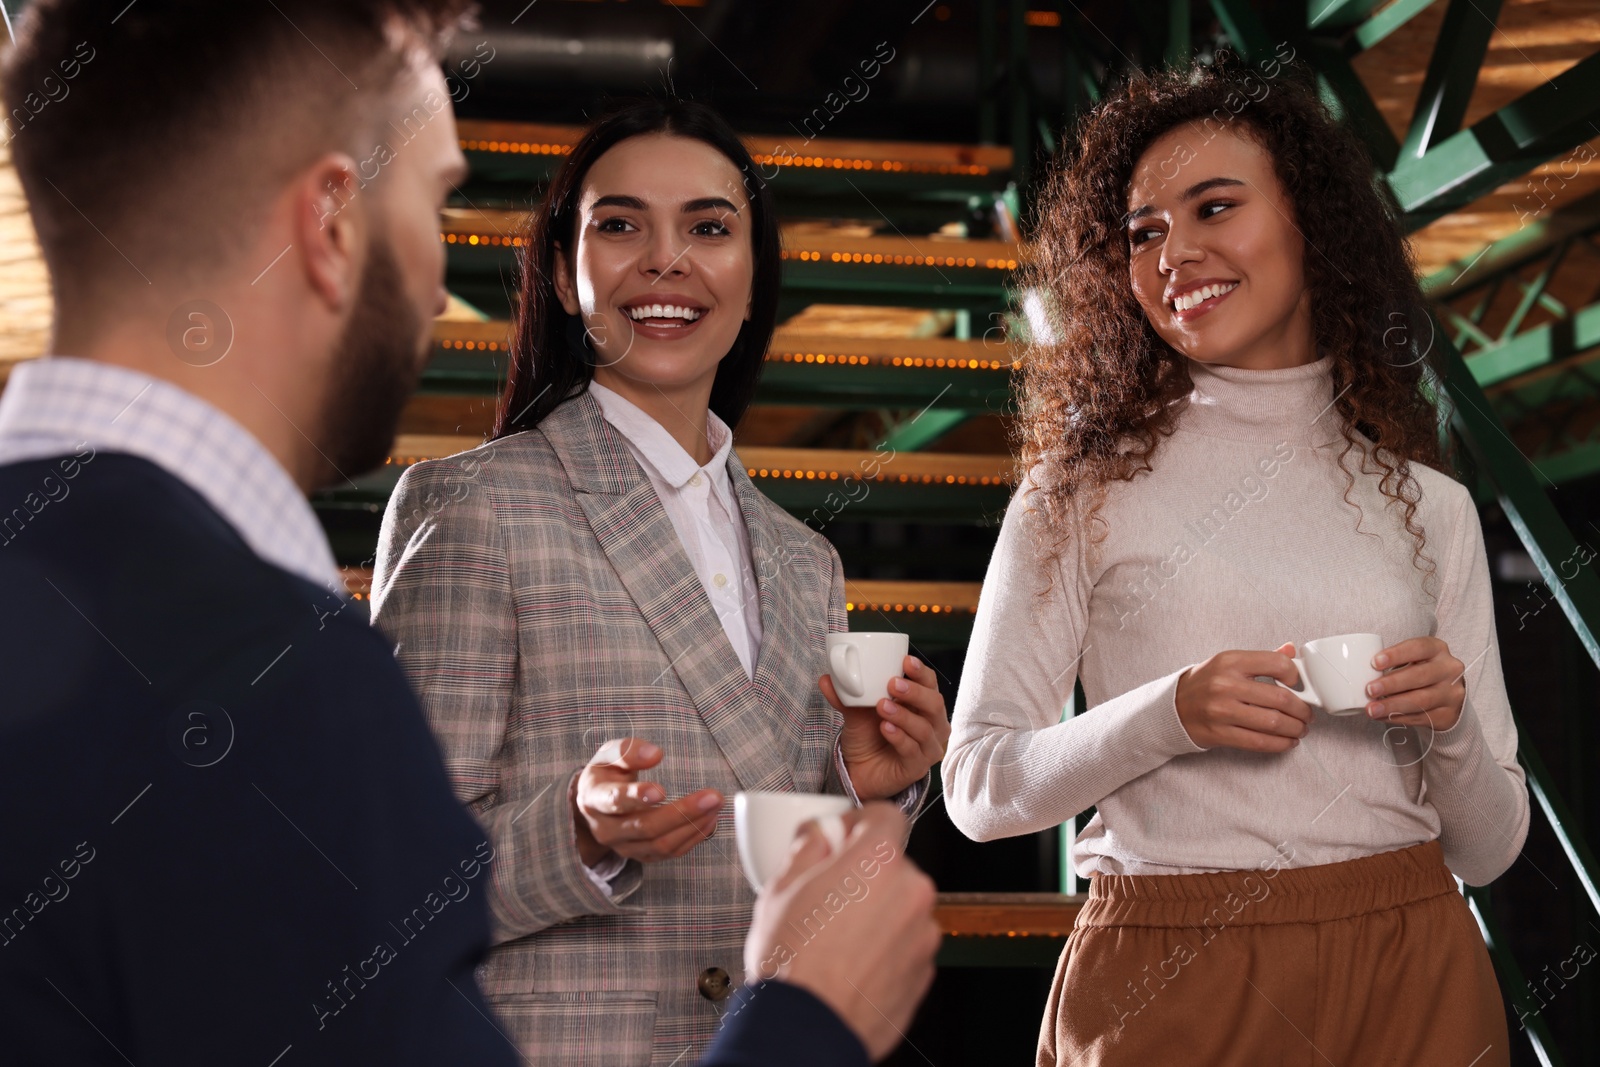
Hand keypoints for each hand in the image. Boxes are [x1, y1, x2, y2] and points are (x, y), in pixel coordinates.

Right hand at [570, 738, 721, 867]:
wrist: (596, 805)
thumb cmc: (607, 775)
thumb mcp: (609, 755)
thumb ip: (629, 751)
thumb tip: (654, 754)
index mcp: (595, 799)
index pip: (614, 800)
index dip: (637, 796)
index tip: (661, 790)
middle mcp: (606, 829)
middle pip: (645, 827)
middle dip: (682, 812)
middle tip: (712, 797)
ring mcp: (623, 846)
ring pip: (660, 844)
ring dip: (692, 826)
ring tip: (715, 806)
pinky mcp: (641, 855)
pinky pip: (669, 853)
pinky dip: (692, 838)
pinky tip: (709, 820)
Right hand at [743, 803, 938, 1061]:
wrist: (805, 1029)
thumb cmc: (792, 963)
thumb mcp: (780, 887)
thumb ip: (808, 847)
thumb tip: (817, 834)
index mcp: (878, 860)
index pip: (885, 815)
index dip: (858, 822)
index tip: (842, 836)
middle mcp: (911, 891)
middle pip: (892, 865)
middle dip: (863, 874)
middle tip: (827, 895)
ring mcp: (922, 934)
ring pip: (899, 907)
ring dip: (875, 913)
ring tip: (835, 938)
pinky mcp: (923, 971)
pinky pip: (904, 945)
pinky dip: (883, 948)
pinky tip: (850, 963)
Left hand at [822, 654, 949, 800]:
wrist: (860, 771)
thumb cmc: (868, 736)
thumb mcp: (857, 712)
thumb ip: (845, 696)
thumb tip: (826, 679)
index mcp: (922, 704)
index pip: (930, 684)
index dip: (921, 672)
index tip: (906, 661)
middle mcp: (932, 725)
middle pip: (934, 704)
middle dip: (915, 692)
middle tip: (892, 683)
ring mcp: (927, 747)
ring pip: (924, 728)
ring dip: (903, 715)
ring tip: (882, 706)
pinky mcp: (917, 767)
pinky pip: (913, 750)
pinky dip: (899, 738)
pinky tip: (886, 728)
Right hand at [1175, 643, 1313, 752]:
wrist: (1174, 706)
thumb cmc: (1205, 683)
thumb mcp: (1228, 662)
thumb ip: (1262, 658)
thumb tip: (1291, 651)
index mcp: (1230, 661)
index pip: (1277, 664)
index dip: (1296, 676)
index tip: (1300, 685)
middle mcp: (1225, 684)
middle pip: (1281, 698)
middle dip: (1302, 710)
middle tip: (1307, 714)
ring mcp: (1222, 710)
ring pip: (1274, 723)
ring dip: (1295, 729)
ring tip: (1300, 728)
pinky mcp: (1220, 733)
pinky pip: (1260, 742)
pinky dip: (1280, 744)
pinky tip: (1287, 741)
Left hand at [1365, 636, 1465, 730]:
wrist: (1449, 694)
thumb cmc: (1421, 671)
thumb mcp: (1414, 659)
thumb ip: (1393, 663)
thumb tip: (1360, 672)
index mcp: (1437, 649)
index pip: (1419, 647)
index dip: (1396, 655)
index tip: (1374, 663)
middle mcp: (1449, 669)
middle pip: (1420, 676)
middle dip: (1392, 684)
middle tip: (1369, 689)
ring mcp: (1451, 693)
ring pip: (1421, 700)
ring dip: (1393, 705)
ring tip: (1372, 709)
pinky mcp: (1448, 714)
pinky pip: (1421, 717)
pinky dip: (1398, 717)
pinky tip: (1382, 716)